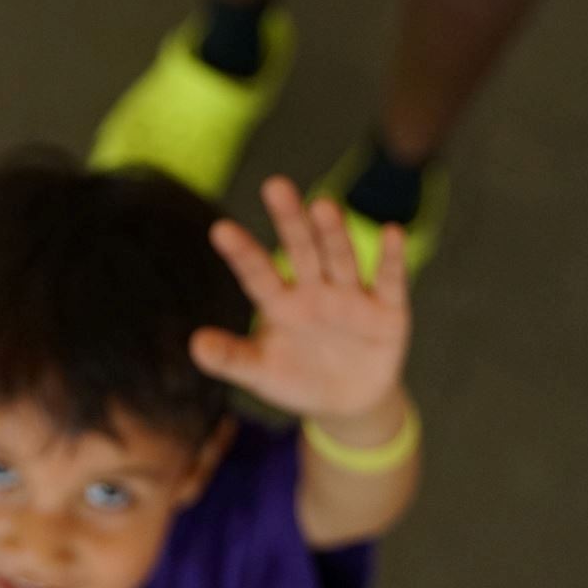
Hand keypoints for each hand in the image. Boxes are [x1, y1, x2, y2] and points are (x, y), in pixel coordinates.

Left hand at [190, 177, 409, 423]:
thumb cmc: (295, 377)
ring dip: (333, 234)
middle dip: (289, 221)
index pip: (257, 273)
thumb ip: (232, 358)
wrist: (347, 401)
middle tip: (274, 186)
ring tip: (323, 205)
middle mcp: (314, 289)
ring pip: (340, 258)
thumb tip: (194, 346)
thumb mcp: (261, 372)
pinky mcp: (387, 310)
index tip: (220, 230)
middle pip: (300, 250)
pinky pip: (389, 280)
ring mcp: (350, 296)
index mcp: (279, 301)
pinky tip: (392, 232)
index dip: (241, 253)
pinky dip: (392, 259)